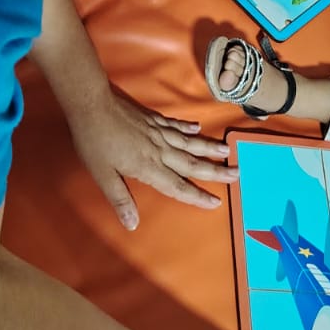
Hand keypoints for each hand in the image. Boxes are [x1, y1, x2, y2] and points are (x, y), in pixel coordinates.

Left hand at [69, 89, 233, 228]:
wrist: (92, 104)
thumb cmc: (94, 141)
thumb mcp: (102, 175)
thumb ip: (120, 199)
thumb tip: (132, 224)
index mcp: (148, 167)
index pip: (177, 186)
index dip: (196, 196)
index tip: (216, 202)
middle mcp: (159, 150)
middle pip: (192, 163)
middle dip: (215, 171)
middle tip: (237, 174)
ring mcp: (158, 131)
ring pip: (189, 142)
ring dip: (209, 148)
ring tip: (227, 150)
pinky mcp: (152, 118)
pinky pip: (175, 124)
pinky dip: (188, 127)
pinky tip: (197, 128)